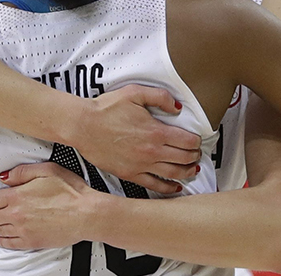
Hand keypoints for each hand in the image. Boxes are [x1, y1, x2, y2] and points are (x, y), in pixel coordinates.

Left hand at [0, 162, 95, 249]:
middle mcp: (16, 215)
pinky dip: (1, 240)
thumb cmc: (71, 193)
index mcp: (17, 196)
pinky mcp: (31, 242)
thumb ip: (22, 172)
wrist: (86, 214)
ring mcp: (23, 231)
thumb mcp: (47, 170)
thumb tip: (6, 177)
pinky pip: (8, 244)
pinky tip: (1, 237)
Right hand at [68, 84, 201, 193]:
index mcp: (156, 132)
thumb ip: (160, 97)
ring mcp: (141, 165)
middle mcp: (151, 151)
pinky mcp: (130, 174)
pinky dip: (168, 188)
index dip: (196, 142)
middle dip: (194, 157)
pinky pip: (154, 184)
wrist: (83, 125)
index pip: (187, 141)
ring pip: (173, 174)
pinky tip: (175, 187)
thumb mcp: (135, 93)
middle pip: (184, 158)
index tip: (197, 140)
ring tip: (192, 170)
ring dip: (187, 172)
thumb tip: (177, 107)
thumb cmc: (106, 109)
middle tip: (197, 154)